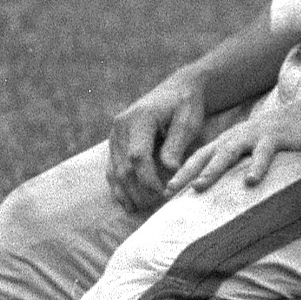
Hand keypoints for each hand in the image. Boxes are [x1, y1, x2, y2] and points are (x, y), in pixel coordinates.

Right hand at [104, 74, 206, 214]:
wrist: (177, 90)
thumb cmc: (186, 106)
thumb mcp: (187, 121)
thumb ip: (176, 144)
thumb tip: (169, 169)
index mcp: (140, 117)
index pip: (138, 155)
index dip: (148, 178)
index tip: (162, 194)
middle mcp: (121, 125)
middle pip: (123, 165)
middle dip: (136, 189)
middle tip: (151, 207)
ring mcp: (115, 133)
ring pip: (114, 169)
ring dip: (124, 191)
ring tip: (136, 210)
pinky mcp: (115, 141)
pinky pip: (112, 167)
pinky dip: (118, 185)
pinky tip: (126, 201)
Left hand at [169, 96, 300, 196]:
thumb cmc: (276, 140)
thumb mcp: (251, 151)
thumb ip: (235, 166)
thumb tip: (218, 190)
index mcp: (228, 142)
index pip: (199, 158)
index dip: (181, 173)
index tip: (165, 192)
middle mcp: (236, 138)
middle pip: (207, 155)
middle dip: (187, 173)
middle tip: (170, 189)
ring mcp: (254, 136)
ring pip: (229, 152)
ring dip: (213, 169)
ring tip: (199, 186)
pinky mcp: (275, 138)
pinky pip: (264, 153)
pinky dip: (257, 166)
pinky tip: (251, 181)